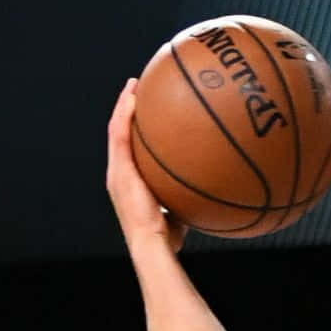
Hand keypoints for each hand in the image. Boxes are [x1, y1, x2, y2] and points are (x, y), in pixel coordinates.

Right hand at [105, 78, 188, 255]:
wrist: (153, 245)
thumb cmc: (169, 237)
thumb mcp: (180, 210)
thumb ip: (189, 196)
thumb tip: (213, 188)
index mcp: (130, 181)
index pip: (129, 148)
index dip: (133, 127)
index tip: (145, 110)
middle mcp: (119, 173)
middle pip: (119, 133)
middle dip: (126, 109)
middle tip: (136, 90)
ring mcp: (117, 172)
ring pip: (116, 129)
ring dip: (124, 105)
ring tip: (134, 85)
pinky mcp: (119, 171)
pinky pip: (120, 135)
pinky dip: (125, 114)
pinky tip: (134, 98)